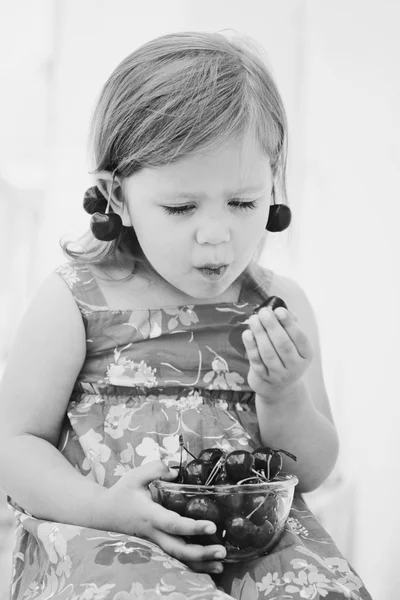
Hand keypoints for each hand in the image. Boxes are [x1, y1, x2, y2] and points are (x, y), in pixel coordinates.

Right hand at [98, 460, 225, 573]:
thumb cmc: (122, 492)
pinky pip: (175, 557)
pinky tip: (209, 566)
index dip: (193, 526)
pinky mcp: (157, 544)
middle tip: (222, 551)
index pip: (173, 523)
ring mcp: (155, 542)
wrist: (104, 512)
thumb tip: (177, 472)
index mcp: (149, 514)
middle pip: (178, 549)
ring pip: (177, 558)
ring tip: (221, 565)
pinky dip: (192, 564)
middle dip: (201, 553)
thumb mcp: (135, 475)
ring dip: (199, 564)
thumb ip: (155, 469)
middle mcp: (153, 532)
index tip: (212, 526)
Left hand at [242, 306, 312, 401]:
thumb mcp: (293, 342)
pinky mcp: (264, 378)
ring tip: (253, 319)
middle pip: (283, 345)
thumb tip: (281, 308)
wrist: (278, 385)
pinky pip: (256, 361)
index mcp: (306, 354)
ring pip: (268, 353)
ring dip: (260, 334)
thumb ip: (289, 324)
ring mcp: (279, 374)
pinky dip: (251, 346)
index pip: (300, 338)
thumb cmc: (285, 355)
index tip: (279, 310)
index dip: (289, 324)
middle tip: (263, 312)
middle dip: (272, 326)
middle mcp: (295, 366)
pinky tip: (247, 333)